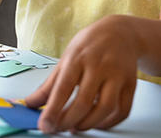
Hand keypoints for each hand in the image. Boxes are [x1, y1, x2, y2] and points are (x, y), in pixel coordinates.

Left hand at [24, 15, 137, 132]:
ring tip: (76, 126)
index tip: (44, 125)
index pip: (64, 88)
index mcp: (78, 57)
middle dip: (68, 121)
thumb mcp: (67, 57)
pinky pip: (122, 110)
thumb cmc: (90, 44)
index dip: (53, 110)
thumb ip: (49, 84)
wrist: (120, 32)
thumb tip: (30, 103)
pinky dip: (109, 123)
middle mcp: (99, 65)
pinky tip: (96, 122)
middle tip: (58, 128)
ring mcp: (117, 74)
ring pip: (105, 108)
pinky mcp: (130, 83)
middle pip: (84, 102)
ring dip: (88, 124)